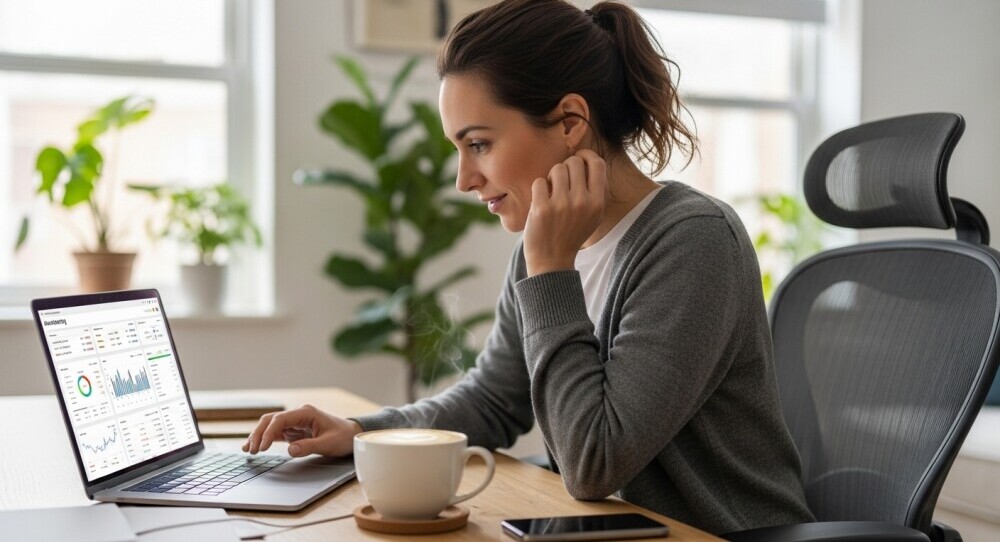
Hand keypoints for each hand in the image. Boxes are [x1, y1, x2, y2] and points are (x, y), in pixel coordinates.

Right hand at [241, 404, 362, 457]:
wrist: (351, 435)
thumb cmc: (342, 437)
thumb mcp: (328, 444)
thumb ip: (309, 446)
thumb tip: (290, 450)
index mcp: (306, 413)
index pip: (280, 419)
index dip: (268, 432)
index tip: (262, 447)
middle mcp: (298, 415)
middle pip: (270, 420)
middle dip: (258, 434)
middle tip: (251, 450)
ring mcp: (294, 422)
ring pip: (270, 425)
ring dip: (258, 436)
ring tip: (248, 449)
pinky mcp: (293, 431)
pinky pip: (274, 433)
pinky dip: (264, 439)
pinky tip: (254, 447)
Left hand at [524, 149, 606, 275]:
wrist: (552, 261)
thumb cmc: (572, 234)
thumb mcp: (593, 216)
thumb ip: (593, 191)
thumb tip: (585, 159)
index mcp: (597, 203)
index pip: (597, 164)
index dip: (586, 156)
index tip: (578, 158)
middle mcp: (582, 202)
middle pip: (574, 163)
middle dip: (566, 168)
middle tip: (561, 182)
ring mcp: (561, 205)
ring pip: (556, 169)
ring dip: (552, 177)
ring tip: (552, 193)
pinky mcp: (542, 208)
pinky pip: (540, 181)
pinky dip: (539, 189)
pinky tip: (541, 201)